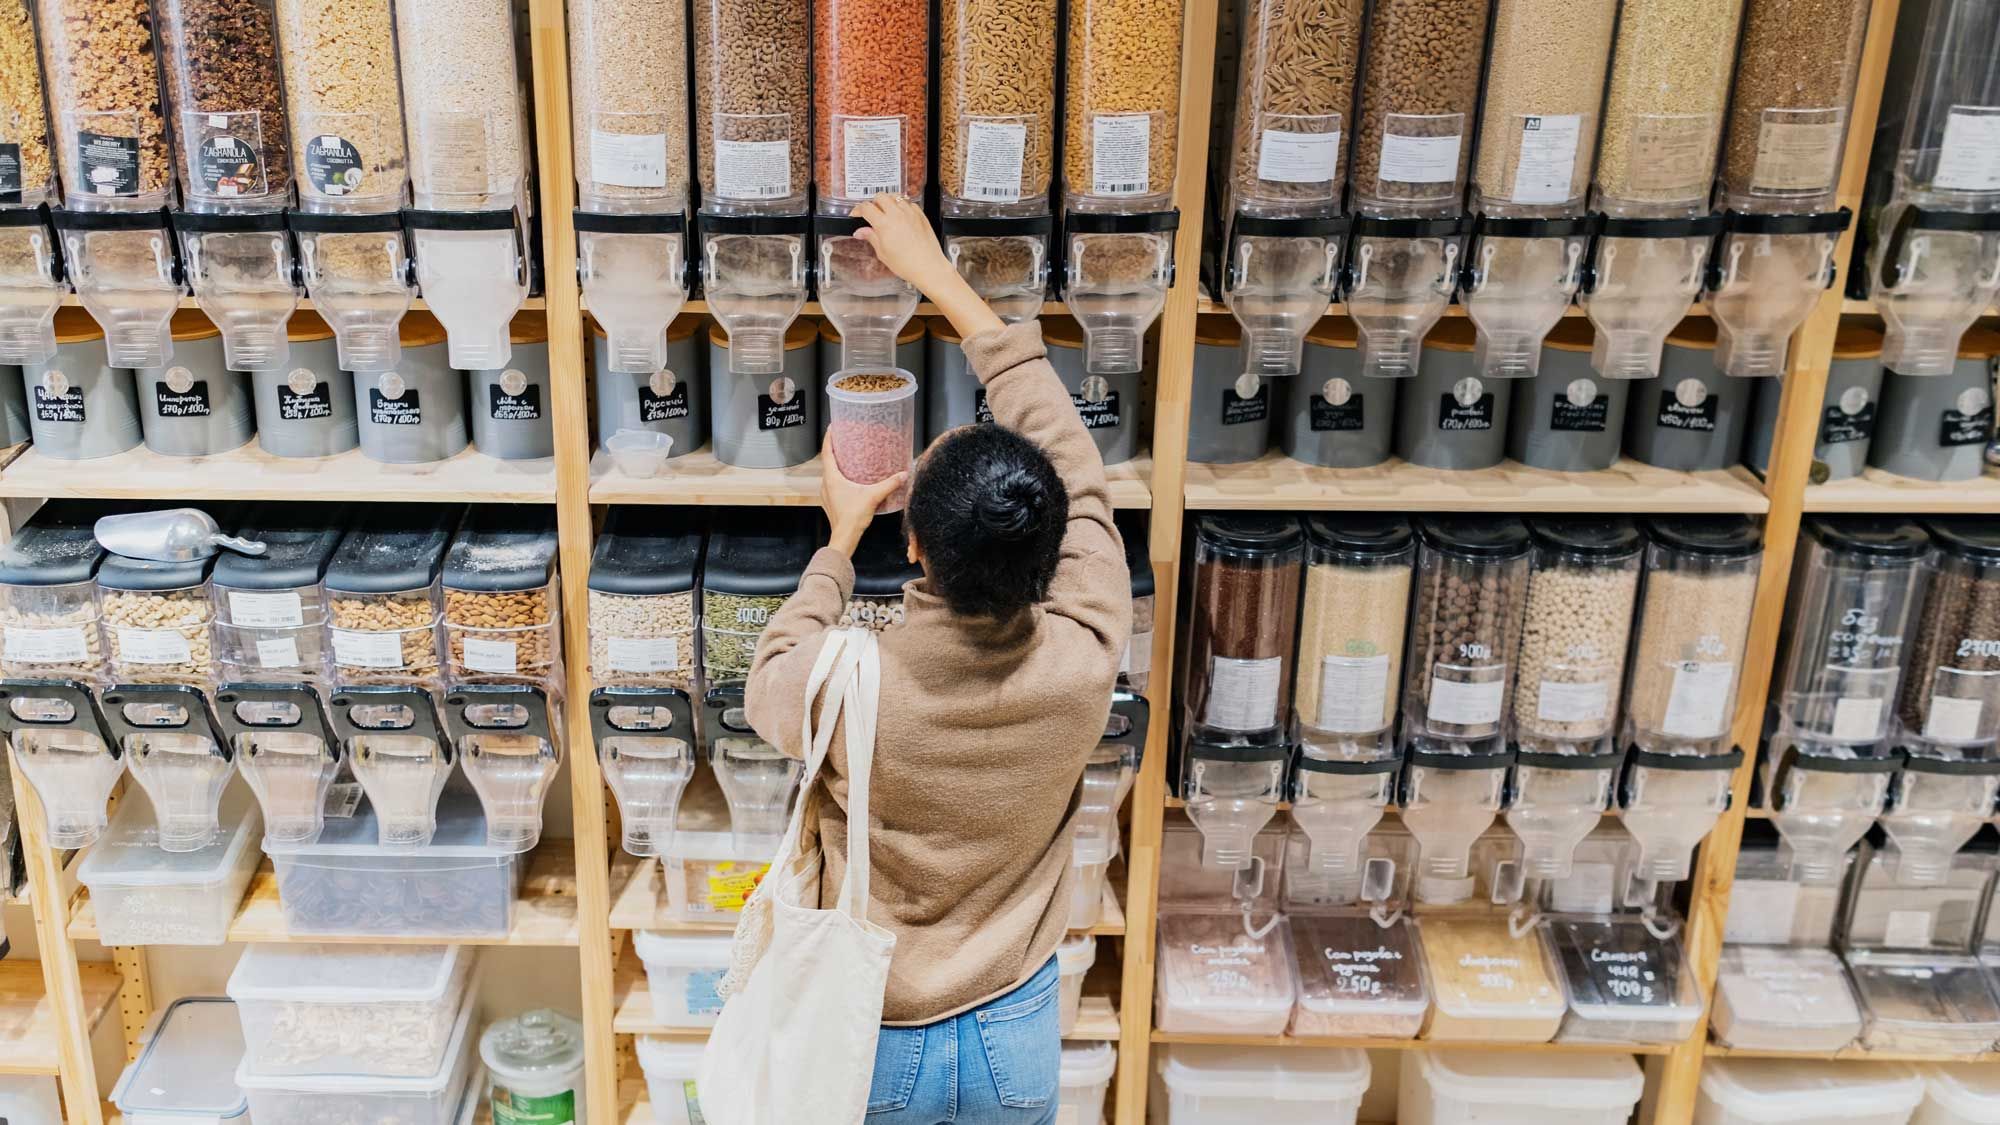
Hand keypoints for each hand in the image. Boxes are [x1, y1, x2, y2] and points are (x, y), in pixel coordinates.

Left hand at [821, 431, 907, 554]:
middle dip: (835, 449)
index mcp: (832, 477)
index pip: (826, 451)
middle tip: (844, 440)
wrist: (844, 538)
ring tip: (848, 458)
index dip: (829, 437)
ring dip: (836, 464)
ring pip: (829, 473)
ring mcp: (826, 494)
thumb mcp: (873, 496)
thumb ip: (889, 484)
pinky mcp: (830, 502)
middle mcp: (825, 484)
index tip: (833, 427)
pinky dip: (838, 477)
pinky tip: (850, 479)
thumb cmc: (853, 517)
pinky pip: (832, 484)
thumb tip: (903, 474)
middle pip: (827, 461)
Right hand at [853, 195, 954, 293]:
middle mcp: (897, 214)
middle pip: (880, 196)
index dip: (858, 209)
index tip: (857, 214)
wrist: (929, 267)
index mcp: (884, 224)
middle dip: (873, 203)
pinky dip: (902, 206)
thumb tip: (860, 231)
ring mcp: (910, 212)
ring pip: (895, 196)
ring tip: (887, 212)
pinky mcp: (921, 214)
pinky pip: (909, 203)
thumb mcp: (883, 253)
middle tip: (872, 214)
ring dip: (888, 202)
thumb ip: (871, 237)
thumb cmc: (907, 264)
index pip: (866, 207)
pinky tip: (902, 216)